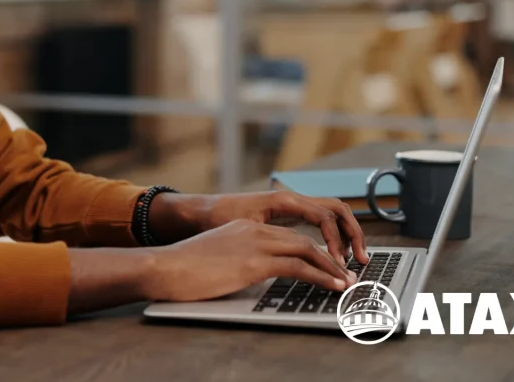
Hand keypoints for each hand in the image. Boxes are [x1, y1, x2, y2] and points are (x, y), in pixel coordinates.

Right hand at [143, 220, 357, 302]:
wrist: (166, 267)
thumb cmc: (184, 267)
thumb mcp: (218, 256)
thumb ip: (239, 259)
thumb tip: (253, 275)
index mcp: (245, 227)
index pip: (289, 235)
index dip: (312, 251)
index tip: (327, 264)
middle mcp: (254, 230)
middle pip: (303, 240)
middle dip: (329, 257)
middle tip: (346, 273)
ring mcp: (256, 244)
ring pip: (307, 250)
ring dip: (331, 267)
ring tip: (347, 282)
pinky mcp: (255, 261)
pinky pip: (299, 266)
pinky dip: (322, 276)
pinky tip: (334, 286)